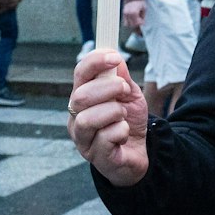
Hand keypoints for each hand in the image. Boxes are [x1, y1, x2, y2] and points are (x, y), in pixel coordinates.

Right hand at [68, 52, 149, 187]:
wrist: (138, 152)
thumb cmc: (127, 122)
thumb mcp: (129, 95)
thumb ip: (122, 78)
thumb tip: (116, 59)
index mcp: (82, 98)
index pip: (80, 74)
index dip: (95, 62)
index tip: (115, 57)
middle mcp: (76, 118)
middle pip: (81, 96)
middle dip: (108, 88)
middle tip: (126, 90)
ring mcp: (83, 139)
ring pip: (87, 119)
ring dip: (114, 112)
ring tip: (123, 116)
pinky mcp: (96, 157)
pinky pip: (106, 138)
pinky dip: (121, 131)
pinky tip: (123, 134)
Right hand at [123, 0, 146, 29]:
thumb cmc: (140, 1)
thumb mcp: (144, 8)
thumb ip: (143, 16)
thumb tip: (142, 23)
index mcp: (133, 13)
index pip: (137, 23)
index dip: (141, 23)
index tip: (143, 20)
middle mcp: (128, 14)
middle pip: (131, 25)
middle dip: (136, 24)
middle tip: (140, 20)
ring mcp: (124, 13)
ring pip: (127, 24)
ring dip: (132, 24)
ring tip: (136, 19)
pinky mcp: (123, 13)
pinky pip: (125, 21)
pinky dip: (129, 21)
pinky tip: (133, 18)